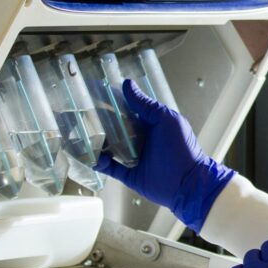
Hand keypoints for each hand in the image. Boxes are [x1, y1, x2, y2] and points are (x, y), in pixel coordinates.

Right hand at [94, 79, 233, 231]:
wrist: (187, 183)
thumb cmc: (182, 148)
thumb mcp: (166, 119)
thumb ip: (146, 105)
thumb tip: (128, 85)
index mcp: (151, 124)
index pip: (128, 110)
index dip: (113, 102)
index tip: (95, 93)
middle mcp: (142, 139)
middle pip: (116, 128)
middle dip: (100, 122)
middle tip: (80, 114)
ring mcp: (134, 157)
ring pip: (110, 147)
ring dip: (97, 142)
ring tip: (80, 134)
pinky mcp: (129, 174)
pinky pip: (110, 167)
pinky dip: (99, 162)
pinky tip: (91, 155)